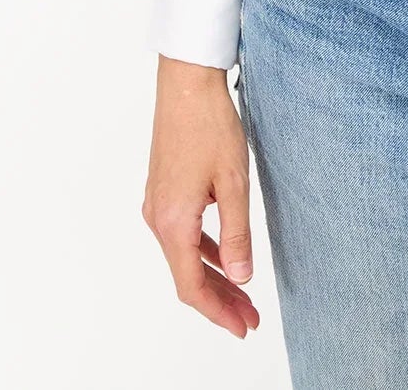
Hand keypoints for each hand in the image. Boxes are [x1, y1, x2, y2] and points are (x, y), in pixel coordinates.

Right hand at [143, 56, 260, 339]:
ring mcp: (158, 204)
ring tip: (243, 294)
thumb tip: (242, 277)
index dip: (218, 312)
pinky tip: (227, 255)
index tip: (243, 326)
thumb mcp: (234, 182)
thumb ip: (237, 233)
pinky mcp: (164, 190)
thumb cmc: (210, 125)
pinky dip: (205, 251)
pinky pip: (184, 234)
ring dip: (214, 276)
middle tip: (249, 318)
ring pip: (185, 256)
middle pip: (187, 276)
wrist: (186, 83)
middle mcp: (158, 218)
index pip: (192, 286)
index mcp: (172, 223)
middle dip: (220, 300)